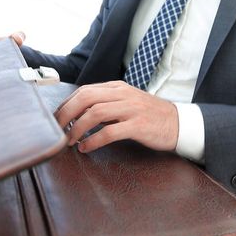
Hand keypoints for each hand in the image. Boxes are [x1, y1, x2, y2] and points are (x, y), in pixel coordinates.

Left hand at [55, 81, 178, 152]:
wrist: (179, 123)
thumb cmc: (150, 116)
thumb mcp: (127, 103)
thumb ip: (106, 104)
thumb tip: (78, 115)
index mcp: (117, 88)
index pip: (84, 91)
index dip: (66, 105)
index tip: (56, 119)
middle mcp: (122, 94)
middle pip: (85, 98)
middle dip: (65, 114)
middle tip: (56, 130)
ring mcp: (131, 109)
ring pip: (94, 113)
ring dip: (77, 128)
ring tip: (69, 141)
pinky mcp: (138, 126)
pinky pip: (109, 132)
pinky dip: (93, 140)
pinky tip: (86, 148)